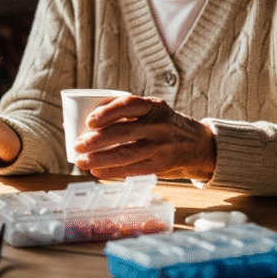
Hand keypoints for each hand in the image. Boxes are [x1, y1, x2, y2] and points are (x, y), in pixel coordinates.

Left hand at [72, 95, 215, 180]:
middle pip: (122, 132)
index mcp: (154, 106)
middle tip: (77, 145)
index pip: (128, 105)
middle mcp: (159, 125)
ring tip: (81, 161)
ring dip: (99, 159)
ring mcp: (161, 147)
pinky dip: (112, 172)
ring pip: (125, 153)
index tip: (89, 121)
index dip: (107, 112)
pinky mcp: (161, 165)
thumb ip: (129, 115)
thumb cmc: (164, 125)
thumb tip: (84, 121)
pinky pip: (133, 170)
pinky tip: (97, 172)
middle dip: (96, 140)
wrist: (198, 144)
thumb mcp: (154, 112)